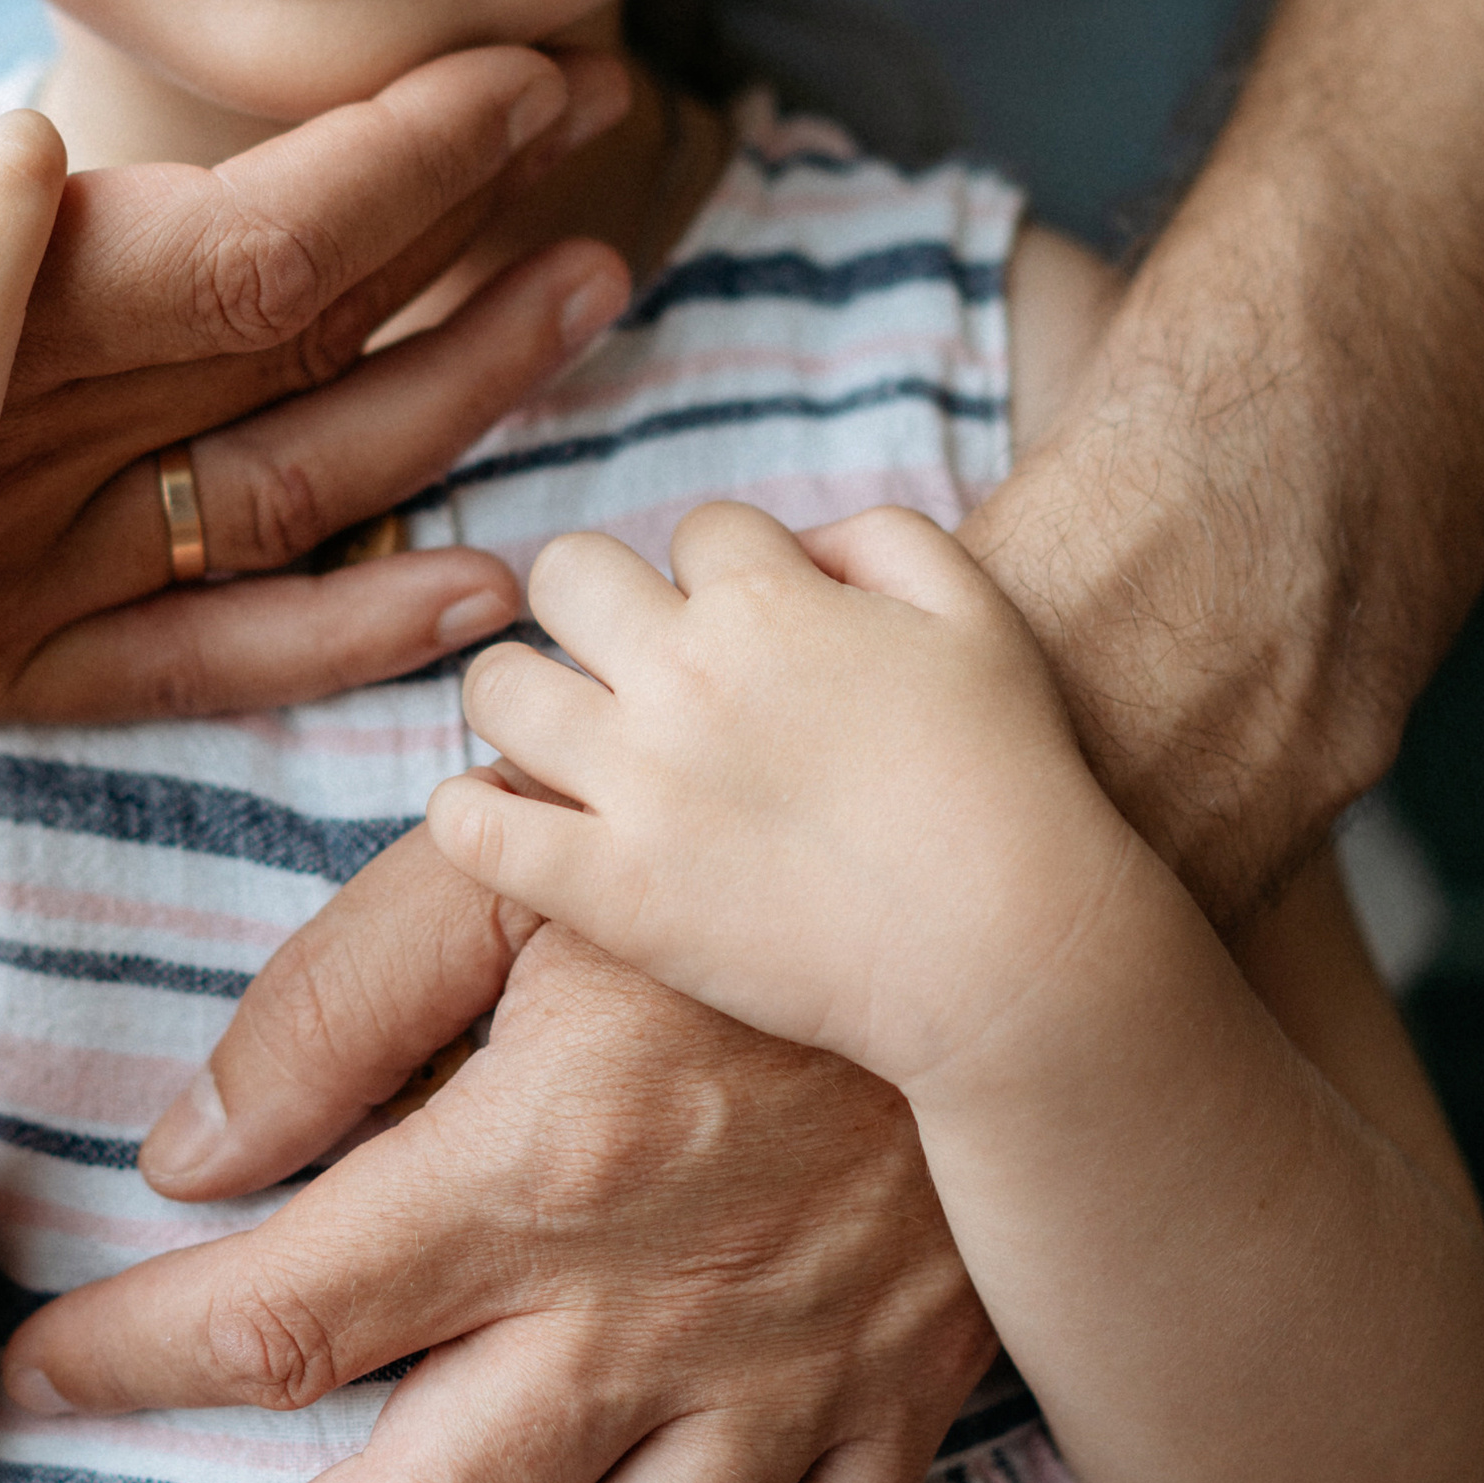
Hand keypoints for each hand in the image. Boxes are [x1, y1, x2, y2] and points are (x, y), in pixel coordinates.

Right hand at [0, 0, 627, 693]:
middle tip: (604, 123)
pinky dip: (339, 634)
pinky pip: (196, 662)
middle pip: (318, 348)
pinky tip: (474, 586)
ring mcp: (16, 568)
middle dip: (476, 230)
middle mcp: (27, 437)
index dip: (424, 152)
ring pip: (293, 500)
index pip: (270, 227)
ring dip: (461, 400)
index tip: (542, 65)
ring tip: (596, 292)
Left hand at [4, 830, 997, 1482]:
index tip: (39, 1374)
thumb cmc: (736, 872)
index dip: (126, 1361)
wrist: (1003, 910)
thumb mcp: (521, 871)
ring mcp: (764, 1397)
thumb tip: (190, 1154)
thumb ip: (343, 1001)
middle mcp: (633, 1321)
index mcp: (533, 1172)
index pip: (277, 1316)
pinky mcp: (871, 1420)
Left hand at [434, 503, 1126, 1094]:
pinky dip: (471, 815)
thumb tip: (795, 544)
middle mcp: (684, 674)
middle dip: (595, 605)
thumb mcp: (975, 613)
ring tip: (562, 737)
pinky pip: (476, 827)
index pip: (697, 530)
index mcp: (769, 602)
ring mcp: (638, 785)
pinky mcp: (611, 892)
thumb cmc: (1009, 779)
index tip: (750, 634)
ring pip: (495, 687)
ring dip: (522, 698)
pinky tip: (506, 818)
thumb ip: (882, 540)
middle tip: (628, 667)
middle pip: (565, 573)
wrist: (1012, 953)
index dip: (725, 576)